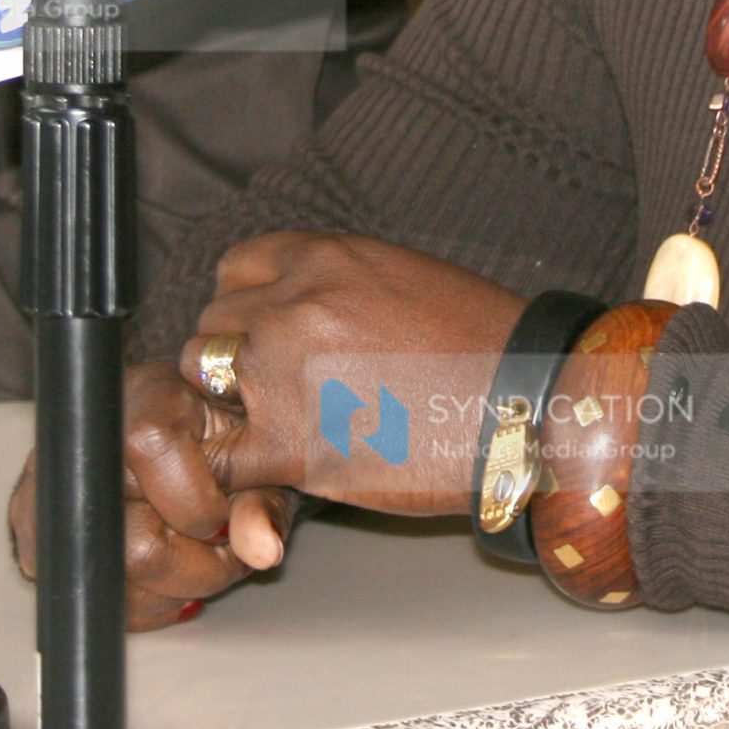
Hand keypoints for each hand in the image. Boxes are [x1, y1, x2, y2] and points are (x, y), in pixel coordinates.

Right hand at [7, 362, 296, 629]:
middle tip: (222, 549)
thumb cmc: (224, 444)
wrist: (177, 438)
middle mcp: (84, 441)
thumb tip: (261, 550)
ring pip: (116, 588)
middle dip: (199, 568)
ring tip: (196, 554)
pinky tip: (164, 565)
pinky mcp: (38, 538)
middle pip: (137, 547)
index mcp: (145, 398)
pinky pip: (96, 601)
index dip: (197, 504)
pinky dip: (143, 600)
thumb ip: (263, 503)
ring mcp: (49, 492)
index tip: (222, 514)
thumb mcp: (259, 461)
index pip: (150, 447)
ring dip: (173, 588)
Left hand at [176, 231, 526, 516]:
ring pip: (204, 375)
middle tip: (277, 385)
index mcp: (323, 257)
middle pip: (216, 320)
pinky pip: (219, 455)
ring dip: (229, 399)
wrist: (525, 405)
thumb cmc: (481, 344)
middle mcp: (291, 305)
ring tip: (274, 423)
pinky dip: (232, 469)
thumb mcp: (403, 276)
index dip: (248, 302)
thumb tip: (302, 300)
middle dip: (237, 352)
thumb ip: (337, 281)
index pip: (236, 267)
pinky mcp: (289, 446)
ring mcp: (282, 373)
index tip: (267, 329)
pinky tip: (265, 471)